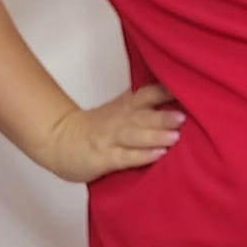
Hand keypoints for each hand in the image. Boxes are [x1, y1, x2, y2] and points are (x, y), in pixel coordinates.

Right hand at [35, 83, 185, 184]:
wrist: (59, 140)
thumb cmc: (94, 128)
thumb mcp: (119, 110)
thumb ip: (144, 107)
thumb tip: (180, 105)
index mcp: (125, 106)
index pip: (148, 94)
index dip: (167, 91)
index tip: (188, 89)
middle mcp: (120, 120)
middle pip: (143, 115)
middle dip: (163, 116)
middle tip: (183, 116)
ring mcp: (111, 139)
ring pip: (135, 135)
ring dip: (156, 135)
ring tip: (175, 136)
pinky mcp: (104, 158)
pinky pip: (125, 157)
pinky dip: (142, 156)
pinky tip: (158, 155)